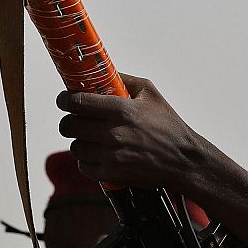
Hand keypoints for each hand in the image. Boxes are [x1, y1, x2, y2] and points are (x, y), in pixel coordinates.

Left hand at [58, 72, 247, 247]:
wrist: (184, 161)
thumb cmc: (168, 125)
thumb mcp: (151, 94)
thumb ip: (125, 80)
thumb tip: (102, 73)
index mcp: (121, 110)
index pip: (78, 102)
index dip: (65, 99)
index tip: (63, 100)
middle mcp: (113, 133)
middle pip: (69, 125)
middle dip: (69, 120)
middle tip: (75, 119)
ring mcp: (111, 156)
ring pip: (75, 147)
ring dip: (80, 141)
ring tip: (91, 138)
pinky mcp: (112, 174)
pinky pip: (83, 166)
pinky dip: (87, 161)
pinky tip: (98, 155)